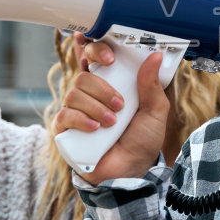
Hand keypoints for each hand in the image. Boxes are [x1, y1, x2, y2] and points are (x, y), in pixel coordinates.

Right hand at [51, 36, 169, 183]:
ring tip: (112, 123)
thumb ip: (152, 85)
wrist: (132, 170)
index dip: (95, 50)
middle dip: (102, 87)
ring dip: (96, 107)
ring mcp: (75, 111)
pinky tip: (96, 129)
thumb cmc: (142, 139)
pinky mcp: (65, 129)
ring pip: (74, 93)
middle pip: (83, 74)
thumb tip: (154, 56)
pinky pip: (65, 115)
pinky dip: (82, 120)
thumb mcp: (155, 111)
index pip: (93, 57)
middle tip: (119, 103)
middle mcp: (89, 94)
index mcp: (109, 84)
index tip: (109, 58)